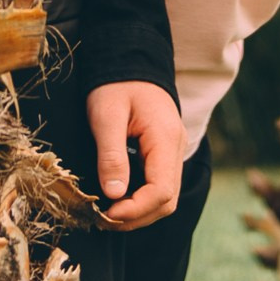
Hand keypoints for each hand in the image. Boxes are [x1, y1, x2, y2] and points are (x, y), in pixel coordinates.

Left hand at [85, 79, 184, 227]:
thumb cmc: (115, 84)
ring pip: (165, 197)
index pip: (161, 190)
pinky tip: (118, 200)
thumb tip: (114, 195)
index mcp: (165, 138)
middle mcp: (176, 148)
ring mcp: (173, 151)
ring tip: (109, 215)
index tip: (107, 215)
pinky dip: (141, 199)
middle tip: (104, 221)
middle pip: (167, 200)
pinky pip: (159, 185)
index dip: (135, 210)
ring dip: (139, 212)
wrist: (130, 60)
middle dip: (137, 217)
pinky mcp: (164, 152)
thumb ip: (111, 154)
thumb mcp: (107, 115)